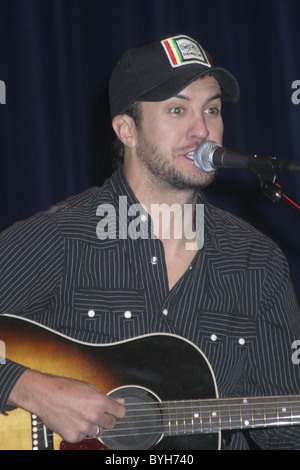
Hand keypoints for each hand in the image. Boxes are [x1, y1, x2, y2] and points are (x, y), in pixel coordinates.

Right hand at [8, 369, 125, 442]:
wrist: (44, 395)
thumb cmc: (65, 388)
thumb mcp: (89, 387)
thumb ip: (106, 397)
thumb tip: (120, 401)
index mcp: (100, 402)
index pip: (121, 412)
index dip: (118, 410)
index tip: (115, 410)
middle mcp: (94, 416)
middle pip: (111, 424)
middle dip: (106, 419)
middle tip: (95, 412)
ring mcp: (84, 427)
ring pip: (97, 432)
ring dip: (92, 426)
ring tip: (81, 415)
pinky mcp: (73, 436)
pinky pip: (83, 437)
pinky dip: (80, 431)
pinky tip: (72, 421)